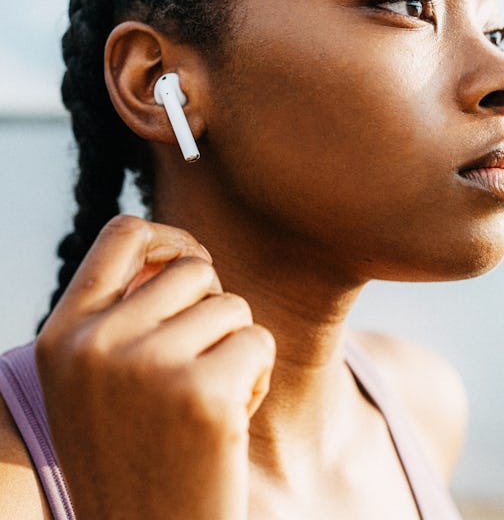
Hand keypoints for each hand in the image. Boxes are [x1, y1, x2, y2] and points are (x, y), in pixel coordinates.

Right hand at [35, 215, 274, 519]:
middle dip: (214, 306)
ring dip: (235, 347)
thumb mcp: (101, 382)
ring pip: (232, 306)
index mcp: (63, 336)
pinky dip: (257, 376)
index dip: (170, 236)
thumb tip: (183, 251)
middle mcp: (95, 345)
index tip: (194, 260)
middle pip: (193, 269)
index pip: (122, 233)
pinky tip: (228, 423)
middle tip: (201, 361)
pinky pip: (258, 341)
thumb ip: (124, 314)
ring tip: (207, 401)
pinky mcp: (202, 395)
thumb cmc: (138, 452)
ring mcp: (146, 368)